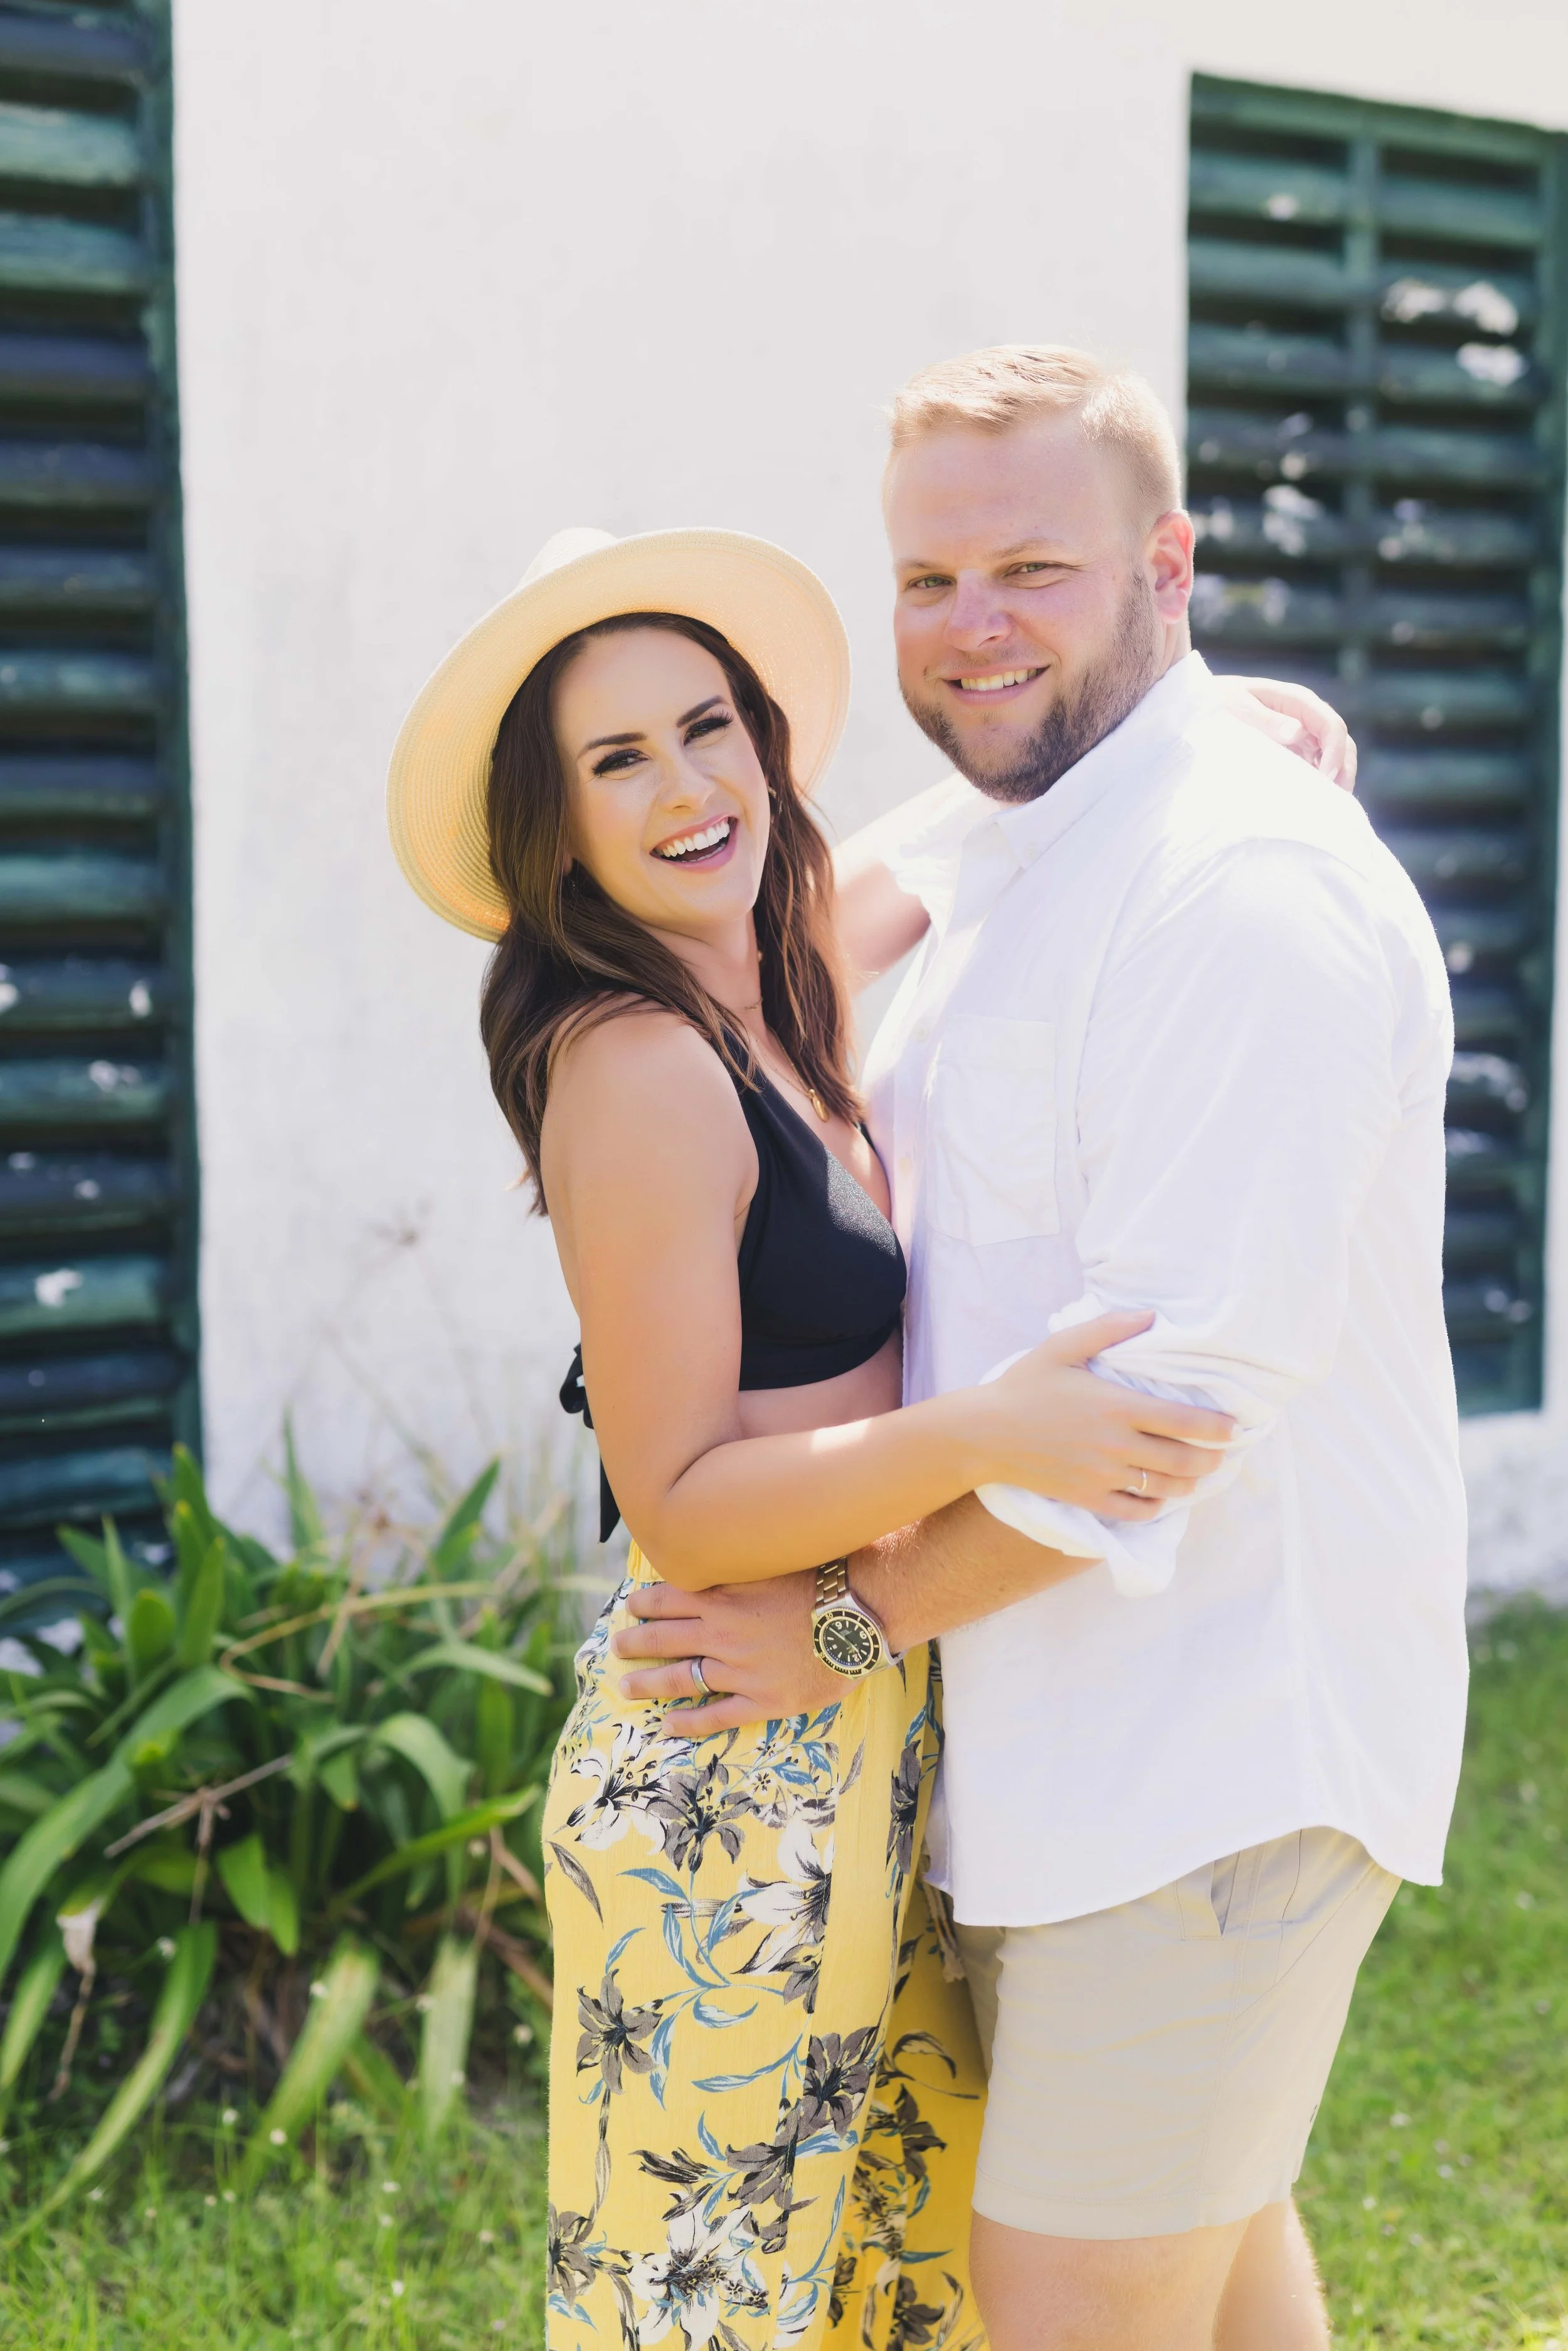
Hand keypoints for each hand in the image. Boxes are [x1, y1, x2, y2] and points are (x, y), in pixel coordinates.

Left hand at [610, 1569, 835, 1732]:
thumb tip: (712, 1552)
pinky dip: (690, 1722)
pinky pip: (718, 1715)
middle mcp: (723, 1634)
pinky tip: (669, 1725)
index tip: (631, 1606)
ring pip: (682, 1678)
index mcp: (724, 1596)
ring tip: (627, 1687)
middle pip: (665, 1639)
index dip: (645, 1604)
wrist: (859, 1616)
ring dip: (649, 1683)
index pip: (669, 1599)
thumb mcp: (773, 1558)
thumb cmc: (823, 1579)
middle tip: (617, 1646)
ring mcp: (741, 1670)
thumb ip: (739, 1563)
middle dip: (635, 1642)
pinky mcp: (764, 1700)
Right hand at [968, 1311, 1233, 1517]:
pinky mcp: (1088, 1498)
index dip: (1219, 1428)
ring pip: (1166, 1488)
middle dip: (1212, 1459)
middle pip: (1185, 1461)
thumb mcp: (1061, 1347)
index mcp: (1117, 1406)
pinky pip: (1136, 1511)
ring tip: (1198, 1474)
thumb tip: (1151, 1315)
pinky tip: (1161, 1496)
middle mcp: (1116, 1445)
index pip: (1185, 1422)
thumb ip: (1108, 1328)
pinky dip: (1157, 1506)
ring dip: (1190, 1483)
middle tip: (1221, 1453)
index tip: (1234, 1428)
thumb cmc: (1024, 1386)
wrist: (985, 1434)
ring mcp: (1103, 1476)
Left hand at [1216, 675, 1358, 791]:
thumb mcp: (1239, 707)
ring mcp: (1302, 729)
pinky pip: (1315, 759)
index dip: (1335, 752)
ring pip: (1332, 751)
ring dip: (1336, 773)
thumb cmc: (1221, 701)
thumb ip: (1266, 720)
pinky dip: (1320, 775)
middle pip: (1339, 739)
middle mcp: (1305, 713)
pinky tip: (1317, 794)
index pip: (1331, 725)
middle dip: (1343, 766)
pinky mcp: (1294, 744)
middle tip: (1339, 795)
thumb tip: (1297, 732)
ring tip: (1333, 800)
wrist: (1206, 701)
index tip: (1326, 777)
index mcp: (1297, 700)